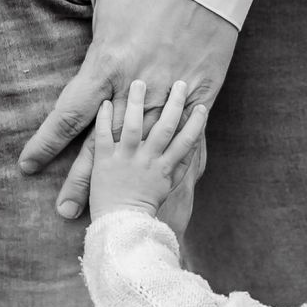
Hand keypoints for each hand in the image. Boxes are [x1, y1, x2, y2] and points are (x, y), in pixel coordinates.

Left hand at [19, 0, 237, 218]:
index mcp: (106, 59)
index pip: (69, 113)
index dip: (46, 143)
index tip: (27, 165)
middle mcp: (136, 84)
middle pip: (102, 144)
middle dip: (81, 179)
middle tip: (64, 212)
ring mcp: (170, 91)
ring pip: (142, 146)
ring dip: (126, 177)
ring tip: (112, 207)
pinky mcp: (201, 90)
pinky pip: (186, 134)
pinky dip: (177, 162)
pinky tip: (170, 187)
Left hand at [89, 79, 208, 230]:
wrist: (120, 224)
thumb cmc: (145, 206)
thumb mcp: (169, 186)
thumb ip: (182, 165)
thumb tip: (194, 144)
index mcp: (164, 167)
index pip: (185, 142)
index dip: (195, 123)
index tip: (202, 105)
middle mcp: (147, 160)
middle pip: (164, 127)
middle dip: (174, 104)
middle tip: (181, 83)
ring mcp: (126, 159)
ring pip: (133, 126)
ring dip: (136, 102)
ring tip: (140, 82)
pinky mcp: (105, 160)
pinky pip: (104, 135)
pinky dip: (104, 118)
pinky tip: (106, 101)